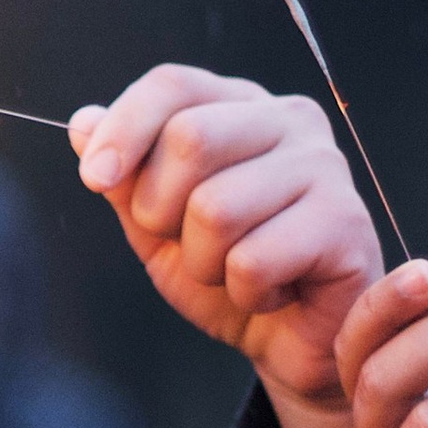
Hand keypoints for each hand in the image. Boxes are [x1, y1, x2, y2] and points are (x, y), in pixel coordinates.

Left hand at [69, 69, 380, 427]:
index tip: (94, 179)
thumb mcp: (156, 225)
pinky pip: (253, 261)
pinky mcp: (345, 222)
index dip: (124, 128)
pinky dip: (244, 293)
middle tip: (186, 245)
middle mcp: (291, 121)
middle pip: (189, 138)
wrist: (289, 342)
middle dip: (161, 209)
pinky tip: (272, 292)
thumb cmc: (226, 274)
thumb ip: (124, 175)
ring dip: (204, 262)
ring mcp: (325, 167)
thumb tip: (82, 122)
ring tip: (233, 271)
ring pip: (216, 208)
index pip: (173, 85)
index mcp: (242, 107)